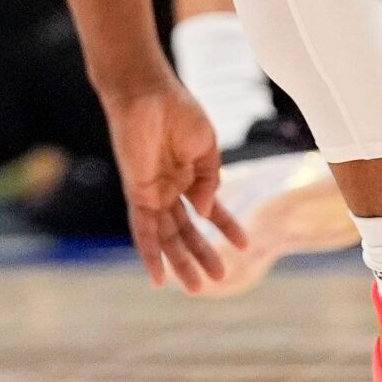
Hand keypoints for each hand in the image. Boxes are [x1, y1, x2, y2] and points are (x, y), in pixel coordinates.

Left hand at [98, 77, 243, 293]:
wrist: (146, 93)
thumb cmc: (177, 110)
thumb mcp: (206, 145)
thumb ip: (209, 180)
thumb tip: (206, 211)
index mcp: (190, 174)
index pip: (210, 208)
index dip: (227, 226)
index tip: (243, 244)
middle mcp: (170, 187)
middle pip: (186, 229)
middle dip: (202, 253)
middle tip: (219, 277)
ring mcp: (153, 191)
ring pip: (167, 236)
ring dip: (181, 262)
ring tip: (198, 288)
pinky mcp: (137, 193)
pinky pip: (142, 229)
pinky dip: (149, 254)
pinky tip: (158, 277)